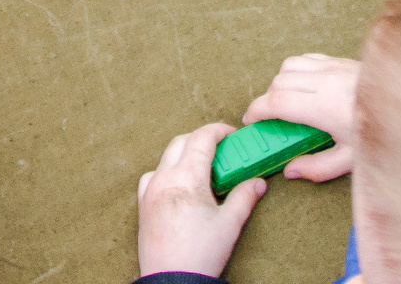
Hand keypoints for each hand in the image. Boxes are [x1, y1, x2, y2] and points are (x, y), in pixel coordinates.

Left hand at [137, 124, 264, 279]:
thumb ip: (244, 197)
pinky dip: (167, 171)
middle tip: (222, 150)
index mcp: (187, 178)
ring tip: (203, 169)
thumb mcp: (230, 224)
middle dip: (202, 140)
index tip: (232, 135)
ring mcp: (150, 190)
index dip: (219, 131)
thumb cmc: (200, 254)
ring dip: (184, 153)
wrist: (172, 282)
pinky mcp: (143, 204)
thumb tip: (257, 182)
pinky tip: (179, 186)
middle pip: (182, 142)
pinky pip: (152, 175)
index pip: (202, 138)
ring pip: (166, 156)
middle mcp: (164, 178)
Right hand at [240, 54, 359, 179]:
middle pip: (278, 84)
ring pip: (288, 67)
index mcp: (326, 108)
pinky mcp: (338, 60)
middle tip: (269, 119)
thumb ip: (317, 167)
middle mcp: (326, 83)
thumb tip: (290, 170)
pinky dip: (295, 71)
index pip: (278, 103)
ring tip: (287, 104)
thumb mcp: (351, 160)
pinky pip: (304, 59)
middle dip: (266, 101)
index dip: (257, 111)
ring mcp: (332, 68)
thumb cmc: (381, 132)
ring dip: (280, 84)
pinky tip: (303, 88)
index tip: (251, 121)